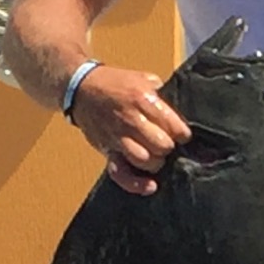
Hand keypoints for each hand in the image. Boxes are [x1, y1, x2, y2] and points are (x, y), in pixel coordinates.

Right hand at [71, 67, 191, 192]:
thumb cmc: (115, 83)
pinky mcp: (108, 150)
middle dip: (168, 147)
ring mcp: (118, 137)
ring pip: (146, 161)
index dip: (182, 134)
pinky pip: (122, 174)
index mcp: (143, 99)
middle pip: (162, 145)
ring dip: (156, 162)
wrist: (81, 88)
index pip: (174, 127)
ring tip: (155, 156)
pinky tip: (149, 185)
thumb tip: (178, 112)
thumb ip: (161, 93)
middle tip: (165, 143)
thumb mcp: (142, 78)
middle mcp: (131, 119)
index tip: (181, 135)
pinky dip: (137, 184)